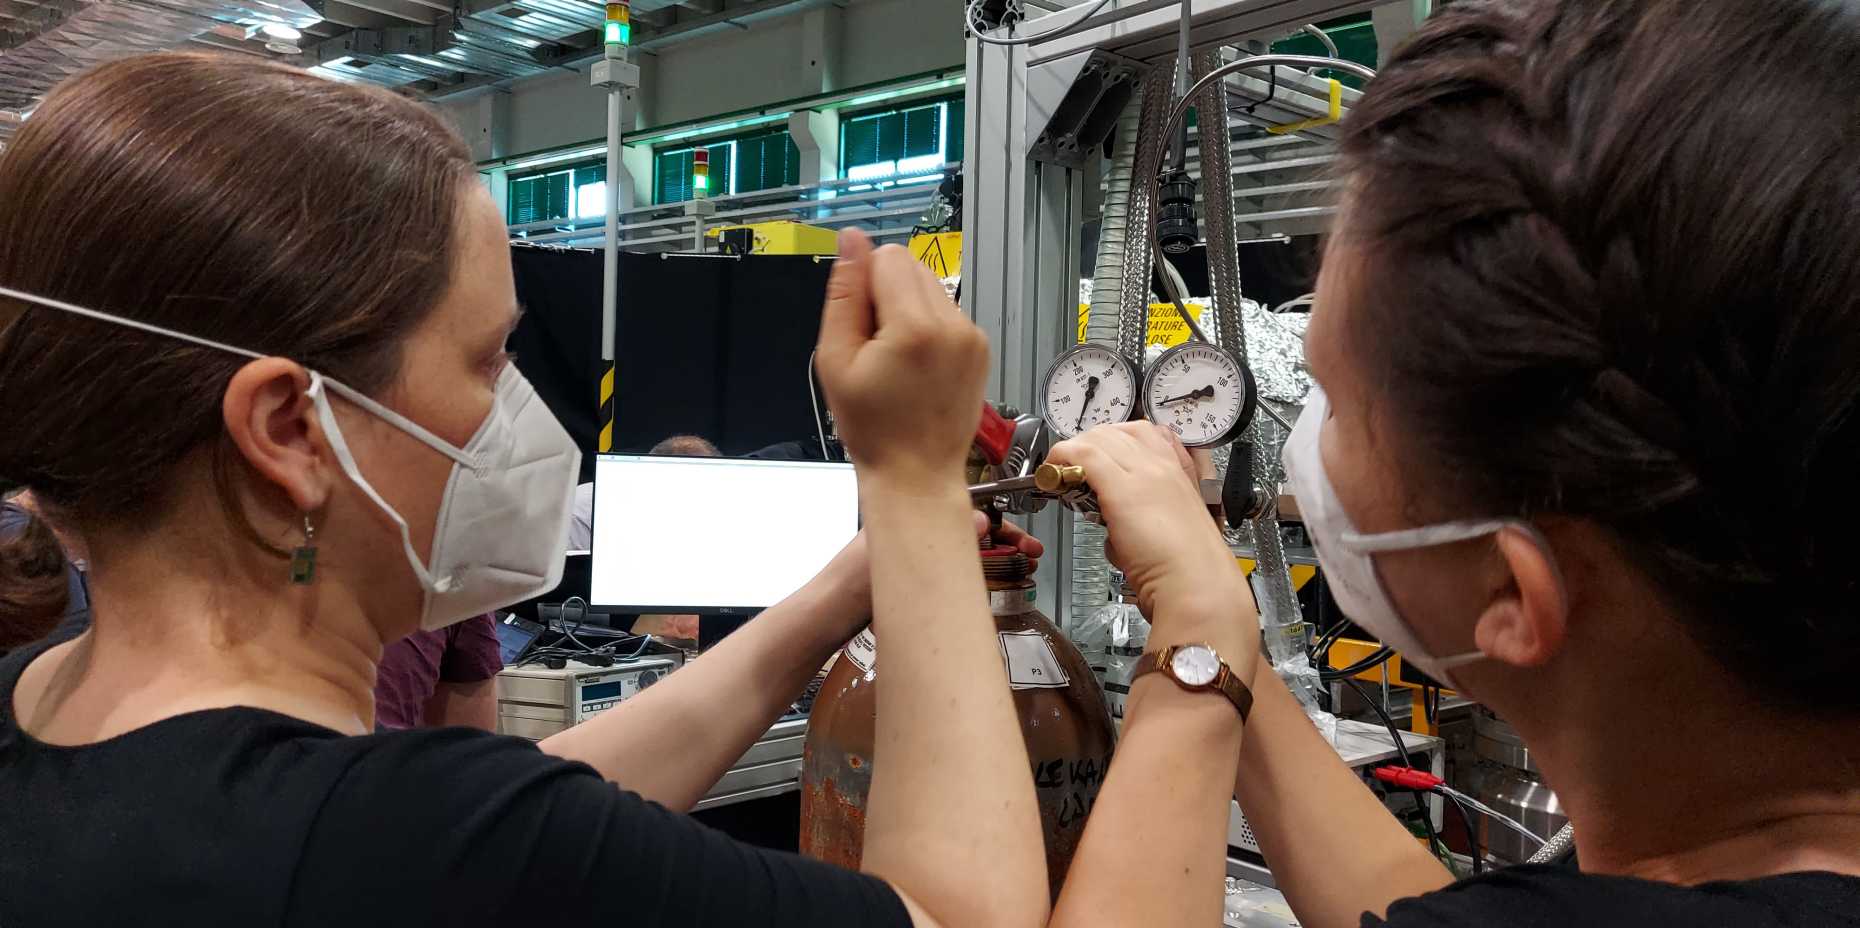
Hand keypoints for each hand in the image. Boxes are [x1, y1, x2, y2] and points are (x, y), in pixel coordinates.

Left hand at [814, 512, 1045, 637]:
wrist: (823, 619)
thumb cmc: (847, 584)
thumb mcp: (892, 556)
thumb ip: (933, 540)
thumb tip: (979, 521)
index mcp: (907, 516)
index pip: (963, 509)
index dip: (997, 522)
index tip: (1023, 538)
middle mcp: (914, 534)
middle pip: (969, 531)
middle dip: (1004, 540)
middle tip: (1033, 555)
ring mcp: (915, 561)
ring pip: (964, 553)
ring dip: (995, 559)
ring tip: (1025, 570)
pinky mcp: (915, 586)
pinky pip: (953, 576)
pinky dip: (976, 578)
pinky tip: (994, 587)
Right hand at [815, 228, 990, 491]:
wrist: (915, 473)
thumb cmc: (874, 429)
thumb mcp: (836, 359)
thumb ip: (844, 293)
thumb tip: (852, 240)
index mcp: (916, 327)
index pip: (887, 257)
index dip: (864, 286)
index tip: (860, 326)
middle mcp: (953, 325)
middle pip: (910, 267)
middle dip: (885, 295)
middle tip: (875, 347)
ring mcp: (972, 336)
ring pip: (929, 287)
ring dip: (907, 310)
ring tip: (896, 360)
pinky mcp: (980, 347)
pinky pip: (946, 313)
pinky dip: (927, 328)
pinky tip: (915, 365)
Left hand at [1046, 422, 1254, 648]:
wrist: (1198, 586)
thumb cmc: (1189, 571)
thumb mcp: (1173, 531)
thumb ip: (1146, 518)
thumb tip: (1117, 525)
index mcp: (1181, 473)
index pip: (1146, 433)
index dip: (1115, 440)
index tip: (1100, 458)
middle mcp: (1163, 466)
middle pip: (1117, 431)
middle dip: (1091, 443)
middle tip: (1075, 468)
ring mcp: (1144, 473)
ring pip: (1098, 437)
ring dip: (1074, 450)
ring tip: (1061, 474)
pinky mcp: (1121, 488)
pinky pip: (1083, 454)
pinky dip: (1062, 458)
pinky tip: (1052, 475)